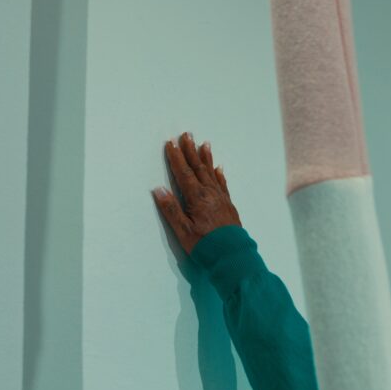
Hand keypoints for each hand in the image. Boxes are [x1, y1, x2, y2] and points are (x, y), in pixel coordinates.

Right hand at [153, 132, 240, 253]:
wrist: (231, 255)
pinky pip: (222, 183)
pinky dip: (218, 174)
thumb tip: (159, 189)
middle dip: (191, 151)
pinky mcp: (228, 204)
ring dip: (206, 157)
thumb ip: (171, 209)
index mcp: (196, 198)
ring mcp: (220, 197)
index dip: (176, 157)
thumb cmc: (204, 245)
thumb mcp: (182, 230)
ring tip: (203, 143)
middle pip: (198, 168)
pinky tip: (217, 168)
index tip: (171, 143)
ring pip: (211, 172)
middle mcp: (209, 193)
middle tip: (187, 134)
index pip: (184, 173)